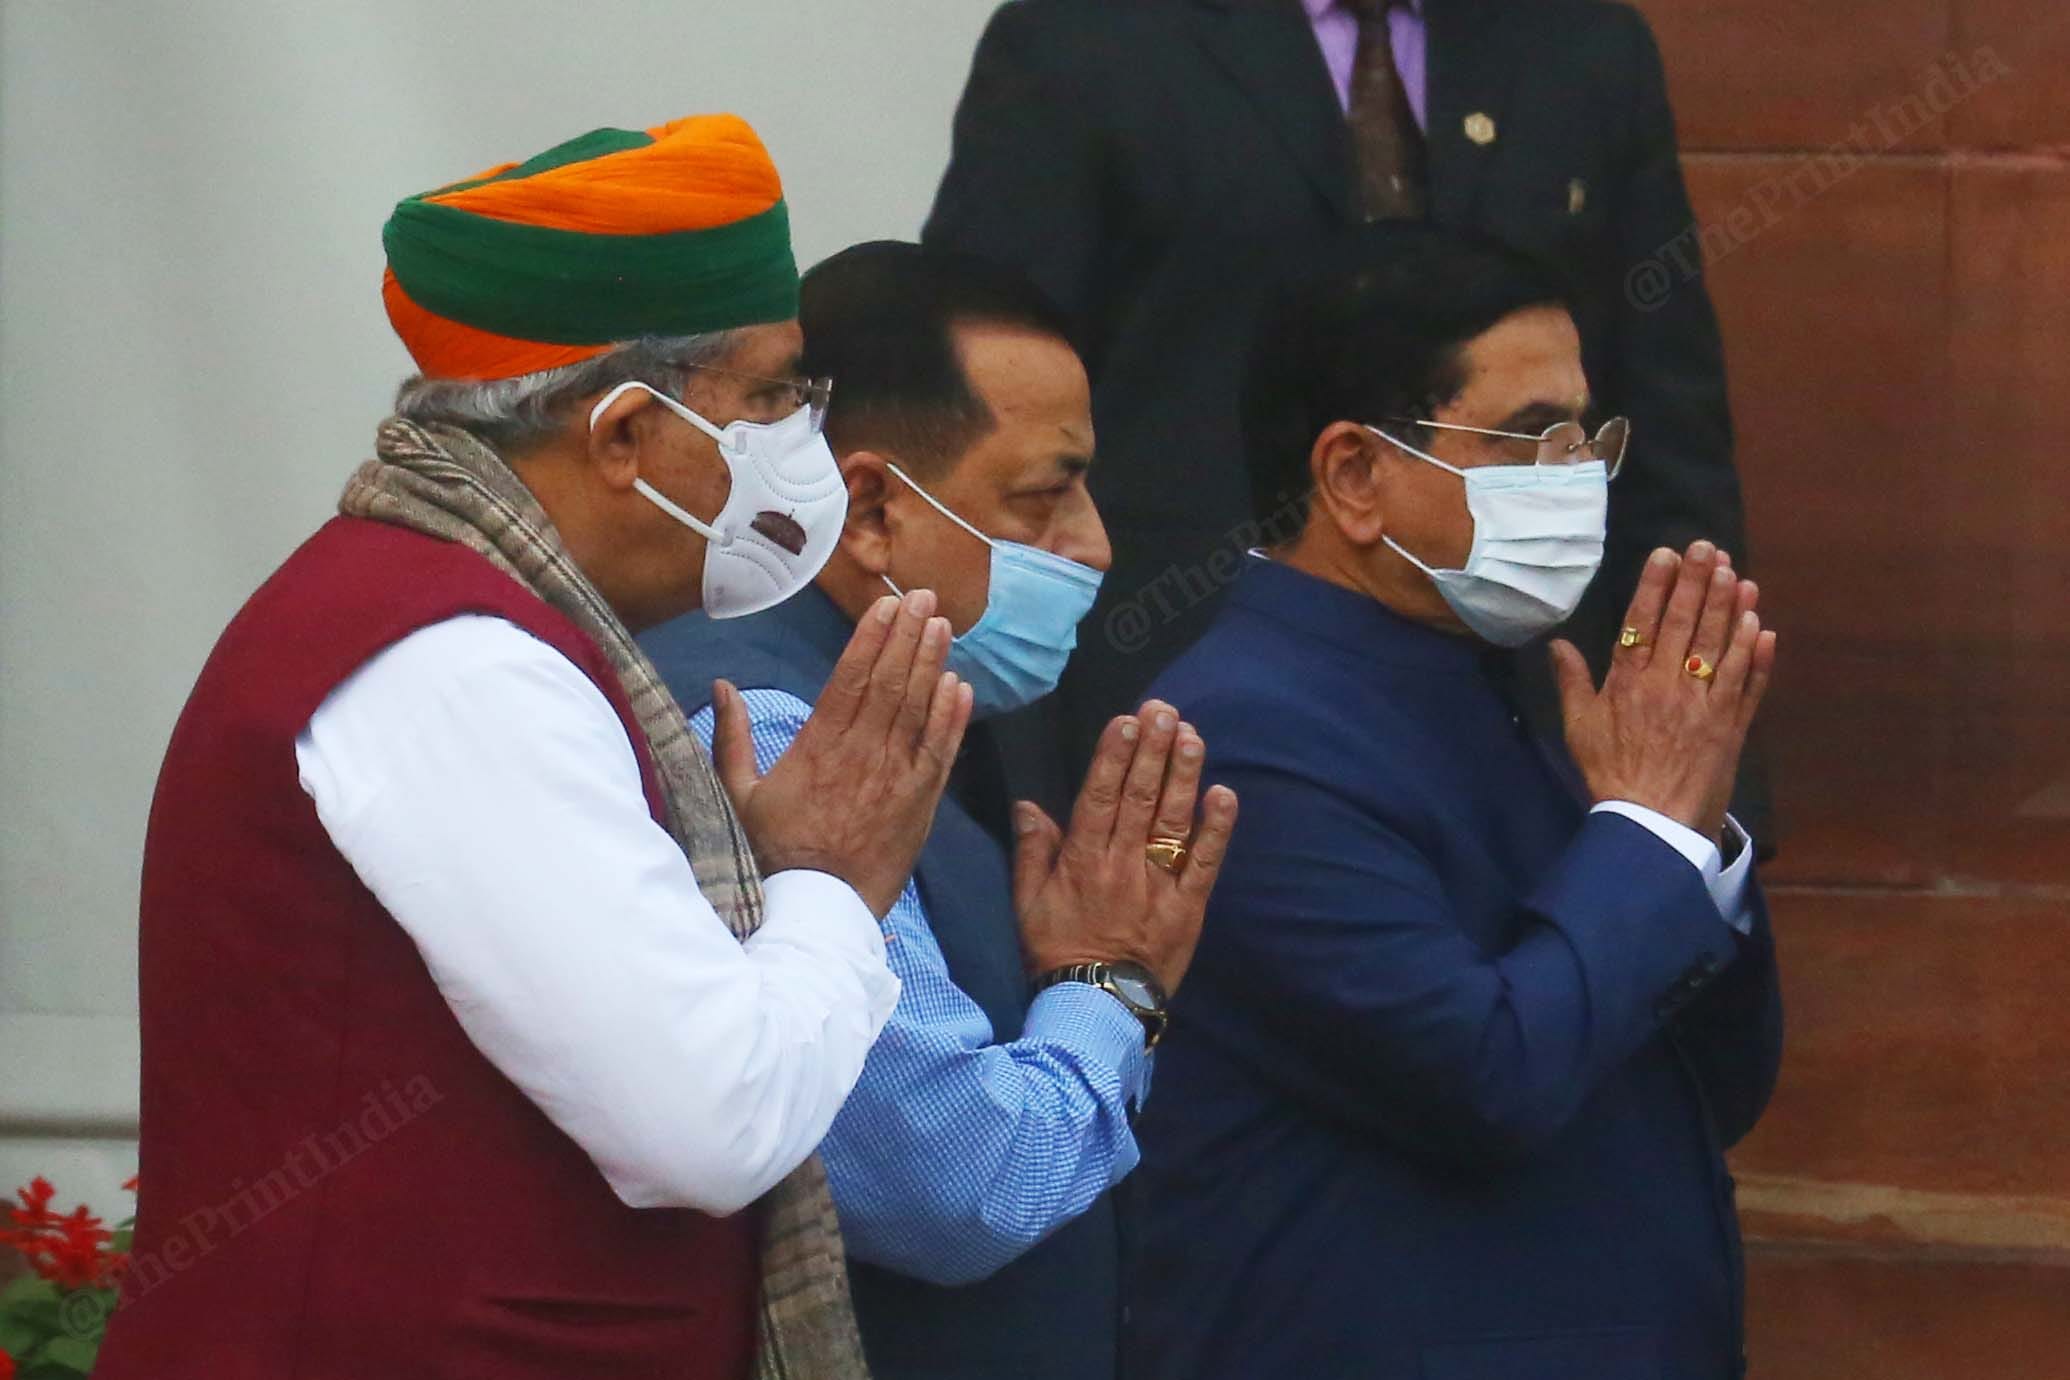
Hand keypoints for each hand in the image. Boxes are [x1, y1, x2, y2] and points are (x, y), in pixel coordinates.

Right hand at [710, 590, 973, 916]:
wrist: (817, 909)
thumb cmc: (774, 852)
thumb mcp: (738, 794)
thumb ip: (731, 737)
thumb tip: (722, 686)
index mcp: (818, 747)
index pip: (850, 679)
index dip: (871, 639)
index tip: (886, 607)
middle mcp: (861, 755)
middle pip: (891, 684)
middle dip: (908, 636)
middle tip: (924, 598)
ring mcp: (895, 778)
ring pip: (919, 709)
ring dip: (933, 664)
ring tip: (943, 627)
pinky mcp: (920, 802)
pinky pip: (940, 751)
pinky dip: (952, 717)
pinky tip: (960, 686)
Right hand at [1011, 699, 1239, 994]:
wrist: (1096, 1007)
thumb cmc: (1057, 952)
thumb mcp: (1028, 903)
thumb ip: (1031, 851)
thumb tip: (1028, 805)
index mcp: (1082, 861)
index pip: (1100, 797)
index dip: (1114, 756)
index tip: (1126, 721)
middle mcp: (1121, 865)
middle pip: (1139, 798)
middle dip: (1152, 751)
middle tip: (1164, 711)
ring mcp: (1158, 884)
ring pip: (1172, 821)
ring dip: (1183, 775)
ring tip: (1191, 735)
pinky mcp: (1188, 906)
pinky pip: (1204, 863)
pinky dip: (1215, 829)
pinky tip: (1223, 794)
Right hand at [1549, 541, 1777, 838]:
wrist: (1651, 825)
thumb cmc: (1610, 775)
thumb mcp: (1578, 729)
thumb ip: (1572, 683)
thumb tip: (1557, 644)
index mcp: (1629, 683)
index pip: (1643, 622)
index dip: (1657, 585)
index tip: (1667, 553)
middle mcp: (1669, 685)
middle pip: (1686, 624)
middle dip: (1698, 582)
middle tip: (1710, 548)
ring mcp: (1705, 704)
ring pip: (1720, 646)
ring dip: (1731, 608)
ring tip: (1738, 574)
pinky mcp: (1732, 726)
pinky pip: (1748, 685)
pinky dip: (1756, 656)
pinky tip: (1761, 627)